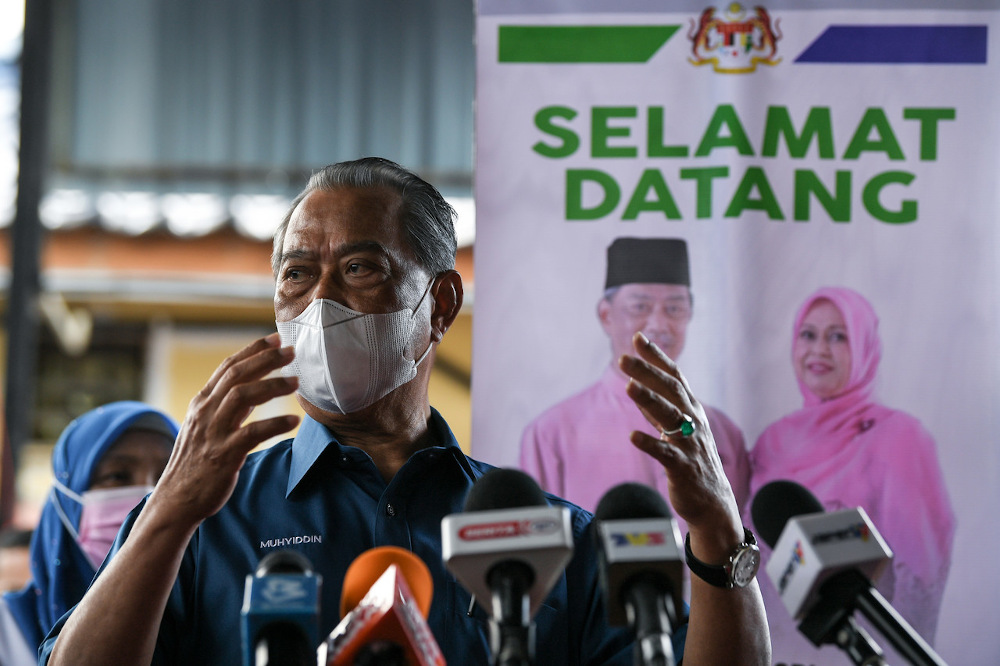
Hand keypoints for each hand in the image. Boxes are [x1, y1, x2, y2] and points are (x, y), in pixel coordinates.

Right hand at [151, 333, 300, 526]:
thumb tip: (253, 388)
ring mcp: (213, 433)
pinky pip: (252, 433)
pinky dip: (274, 424)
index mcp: (202, 403)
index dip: (253, 350)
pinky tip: (293, 421)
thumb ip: (227, 407)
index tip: (276, 339)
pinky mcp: (223, 455)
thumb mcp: (206, 427)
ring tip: (296, 382)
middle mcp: (206, 412)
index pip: (228, 367)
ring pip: (243, 397)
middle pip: (237, 375)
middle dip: (265, 359)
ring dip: (272, 386)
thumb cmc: (195, 463)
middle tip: (290, 351)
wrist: (175, 500)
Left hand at [619, 332, 741, 553]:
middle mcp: (693, 422)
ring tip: (628, 387)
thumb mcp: (674, 429)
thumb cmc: (691, 461)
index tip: (638, 337)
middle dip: (647, 372)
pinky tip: (633, 436)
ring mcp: (690, 444)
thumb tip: (636, 384)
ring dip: (649, 401)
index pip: (674, 376)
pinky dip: (650, 444)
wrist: (713, 502)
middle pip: (671, 391)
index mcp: (691, 410)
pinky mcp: (684, 468)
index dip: (657, 357)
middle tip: (623, 358)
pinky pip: (666, 454)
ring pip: (670, 418)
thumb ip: (656, 408)